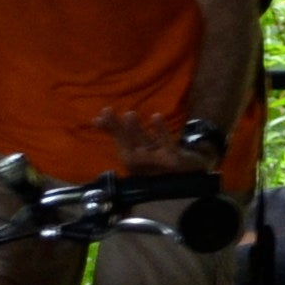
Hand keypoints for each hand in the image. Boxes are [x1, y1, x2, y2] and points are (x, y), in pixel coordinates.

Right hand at [95, 105, 224, 177]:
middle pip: (129, 144)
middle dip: (118, 129)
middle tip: (108, 112)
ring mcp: (158, 162)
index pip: (118, 141)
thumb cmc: (156, 157)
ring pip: (145, 145)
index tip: (99, 117)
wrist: (187, 172)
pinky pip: (167, 145)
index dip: (109, 128)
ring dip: (137, 131)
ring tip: (130, 115)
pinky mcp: (174, 160)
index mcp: (130, 159)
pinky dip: (161, 132)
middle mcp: (141, 163)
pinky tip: (155, 117)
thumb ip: (117, 131)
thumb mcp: (136, 144)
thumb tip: (97, 117)